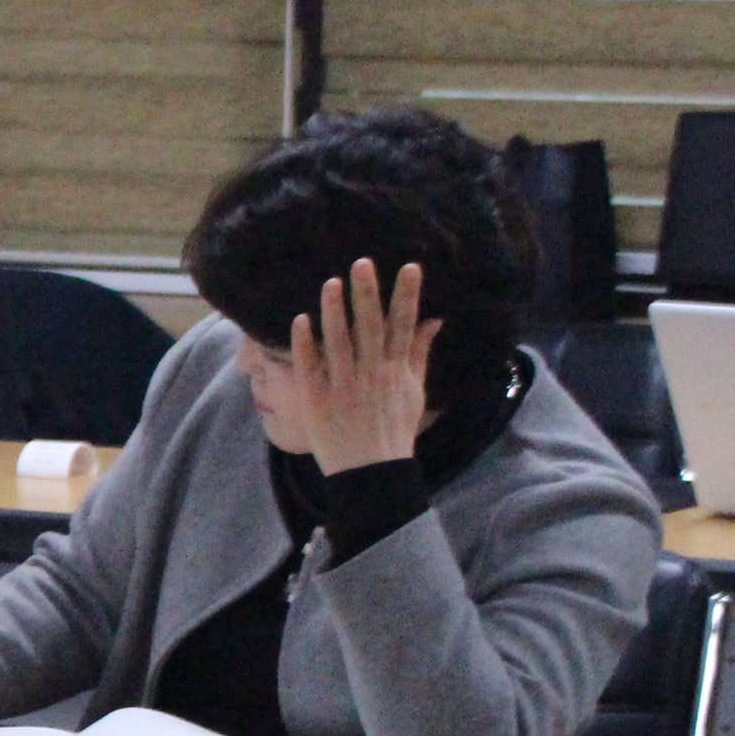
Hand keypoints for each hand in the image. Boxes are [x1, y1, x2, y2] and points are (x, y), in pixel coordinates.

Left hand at [292, 257, 434, 474]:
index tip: (409, 268)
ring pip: (339, 342)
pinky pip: (310, 366)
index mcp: (397, 371)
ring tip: (330, 282)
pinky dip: (306, 343)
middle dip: (368, 295)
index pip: (404, 326)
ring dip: (334, 312)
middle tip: (363, 263)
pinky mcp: (317, 399)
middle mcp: (372, 374)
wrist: (371, 472)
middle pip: (371, 327)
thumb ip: (419, 353)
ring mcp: (343, 386)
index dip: (406, 297)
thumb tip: (433, 319)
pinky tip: (300, 319)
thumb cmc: (394, 429)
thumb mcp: (415, 391)